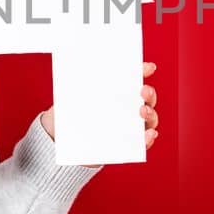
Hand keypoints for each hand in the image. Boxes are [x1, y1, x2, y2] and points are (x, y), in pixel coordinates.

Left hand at [40, 61, 161, 167]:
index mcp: (119, 91)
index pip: (135, 78)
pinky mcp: (129, 145)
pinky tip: (148, 134)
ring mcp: (132, 127)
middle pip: (147, 98)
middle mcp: (130, 108)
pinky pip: (143, 143)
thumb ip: (79, 85)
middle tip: (143, 91)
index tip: (148, 68)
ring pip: (150, 119)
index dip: (143, 71)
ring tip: (142, 112)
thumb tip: (82, 73)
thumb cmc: (72, 112)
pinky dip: (148, 139)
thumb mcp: (72, 95)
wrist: (63, 139)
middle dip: (148, 93)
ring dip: (150, 114)